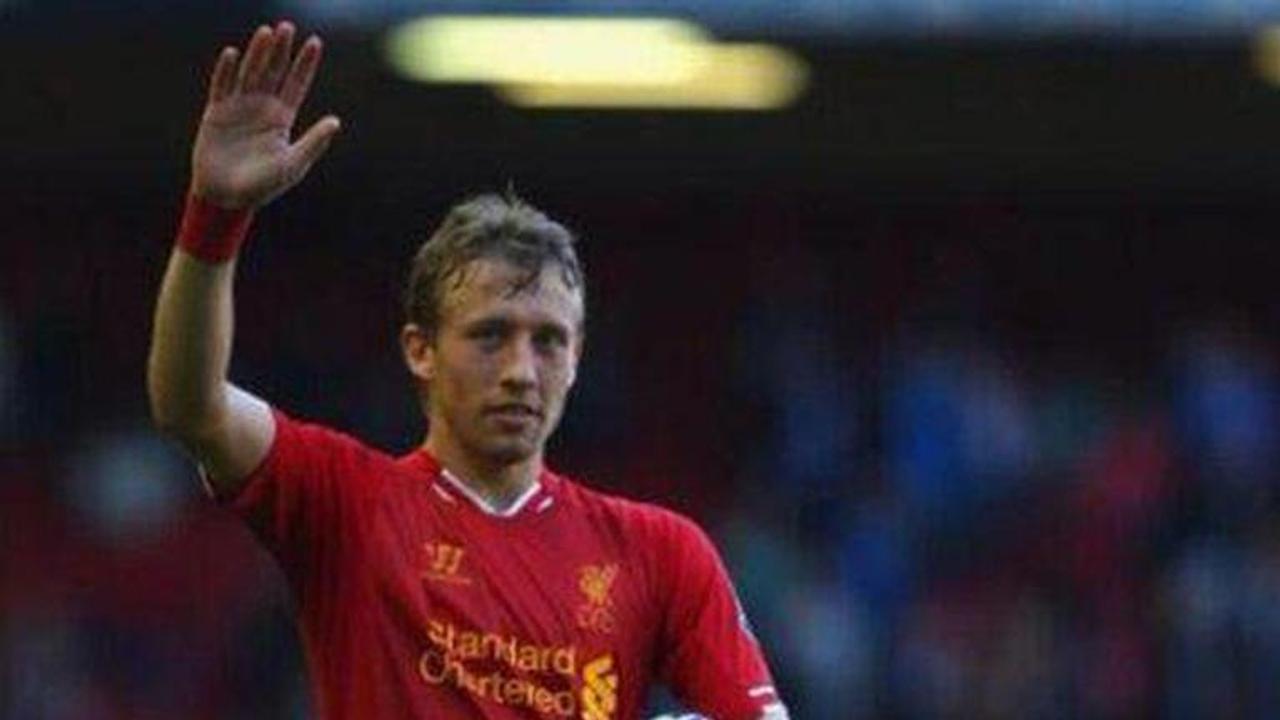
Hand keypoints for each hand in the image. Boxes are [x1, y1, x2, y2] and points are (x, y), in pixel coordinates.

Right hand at [189, 21, 340, 208]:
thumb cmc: (263, 186)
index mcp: (282, 119)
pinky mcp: (215, 114)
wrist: (227, 198)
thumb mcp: (292, 164)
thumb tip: (336, 121)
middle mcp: (261, 108)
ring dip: (257, 53)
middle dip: (281, 50)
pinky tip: (233, 53)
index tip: (315, 42)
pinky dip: (226, 71)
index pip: (296, 84)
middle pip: (273, 72)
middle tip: (287, 26)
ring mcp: (238, 108)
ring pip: (250, 73)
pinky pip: (221, 87)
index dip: (305, 64)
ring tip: (266, 31)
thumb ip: (313, 142)